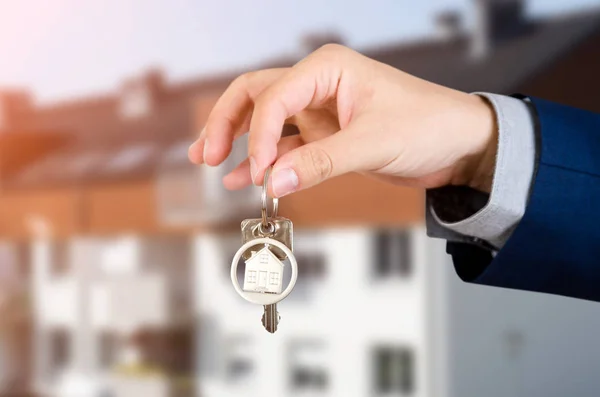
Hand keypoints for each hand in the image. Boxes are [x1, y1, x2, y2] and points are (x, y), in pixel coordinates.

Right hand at [188, 44, 496, 196]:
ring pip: (265, 120)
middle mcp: (318, 84)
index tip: (260, 170)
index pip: (274, 96)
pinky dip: (264, 161)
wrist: (460, 145)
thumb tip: (273, 181)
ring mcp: (319, 111)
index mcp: (328, 69)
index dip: (259, 135)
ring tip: (210, 162)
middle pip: (255, 95)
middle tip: (207, 154)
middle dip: (228, 123)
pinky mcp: (325, 135)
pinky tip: (243, 178)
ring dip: (238, 140)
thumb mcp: (373, 144)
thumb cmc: (430, 125)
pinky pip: (285, 147)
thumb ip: (321, 163)